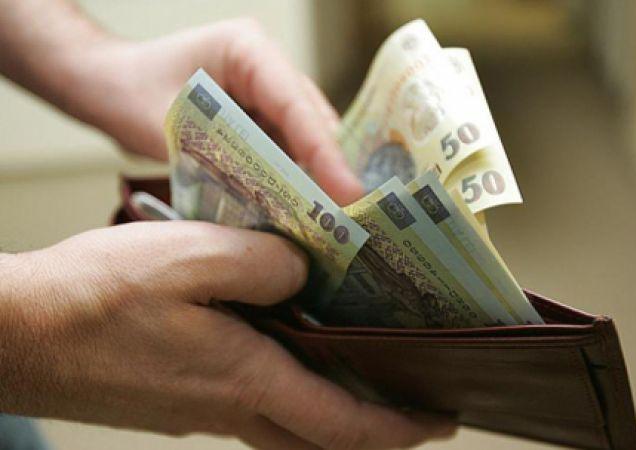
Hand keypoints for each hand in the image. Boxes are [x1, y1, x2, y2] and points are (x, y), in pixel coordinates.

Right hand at [0, 222, 454, 448]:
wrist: (19, 333)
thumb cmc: (96, 297)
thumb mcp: (190, 256)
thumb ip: (263, 262)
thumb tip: (306, 273)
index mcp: (242, 378)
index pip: (343, 422)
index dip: (399, 427)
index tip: (440, 422)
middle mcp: (228, 406)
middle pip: (321, 436)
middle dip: (376, 429)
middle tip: (415, 407)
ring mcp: (200, 410)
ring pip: (287, 424)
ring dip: (333, 411)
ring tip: (364, 381)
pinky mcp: (178, 400)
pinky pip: (252, 405)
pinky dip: (289, 393)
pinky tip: (288, 358)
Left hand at [66, 18, 361, 204]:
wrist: (107, 83)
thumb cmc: (126, 91)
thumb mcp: (166, 128)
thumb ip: (219, 163)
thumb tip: (270, 207)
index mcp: (248, 50)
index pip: (298, 106)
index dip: (327, 155)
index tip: (350, 197)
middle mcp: (266, 67)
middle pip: (312, 122)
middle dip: (330, 171)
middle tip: (350, 221)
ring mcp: (265, 91)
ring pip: (305, 139)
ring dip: (315, 180)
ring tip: (332, 223)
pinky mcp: (259, 115)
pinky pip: (286, 150)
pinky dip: (293, 180)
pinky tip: (301, 211)